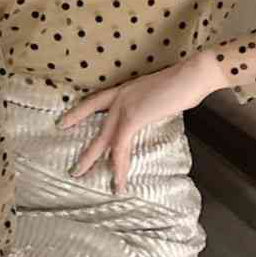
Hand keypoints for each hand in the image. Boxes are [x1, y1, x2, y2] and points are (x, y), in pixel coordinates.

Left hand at [58, 51, 225, 193]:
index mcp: (125, 90)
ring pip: (102, 138)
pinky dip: (118, 165)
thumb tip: (152, 114)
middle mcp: (120, 97)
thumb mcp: (159, 95)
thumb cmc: (183, 83)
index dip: (79, 112)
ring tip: (79, 173)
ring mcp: (124, 107)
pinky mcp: (132, 118)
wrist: (190, 77)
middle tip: (71, 159)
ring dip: (91, 158)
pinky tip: (117, 179)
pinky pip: (120, 146)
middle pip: (92, 121)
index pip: (95, 101)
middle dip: (82, 142)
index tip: (64, 122)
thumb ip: (149, 105)